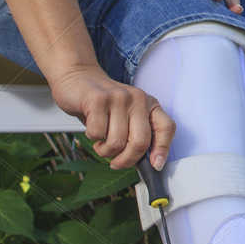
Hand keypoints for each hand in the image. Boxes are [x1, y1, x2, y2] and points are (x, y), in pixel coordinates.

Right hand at [47, 65, 173, 169]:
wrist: (78, 77)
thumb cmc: (103, 104)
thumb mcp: (127, 117)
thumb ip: (137, 135)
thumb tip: (147, 164)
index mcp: (149, 104)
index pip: (166, 128)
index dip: (163, 150)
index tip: (156, 166)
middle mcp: (138, 99)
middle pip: (140, 142)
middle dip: (126, 160)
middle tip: (116, 163)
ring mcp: (119, 98)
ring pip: (117, 143)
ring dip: (106, 151)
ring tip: (102, 143)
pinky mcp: (98, 100)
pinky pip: (98, 134)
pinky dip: (93, 139)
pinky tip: (93, 130)